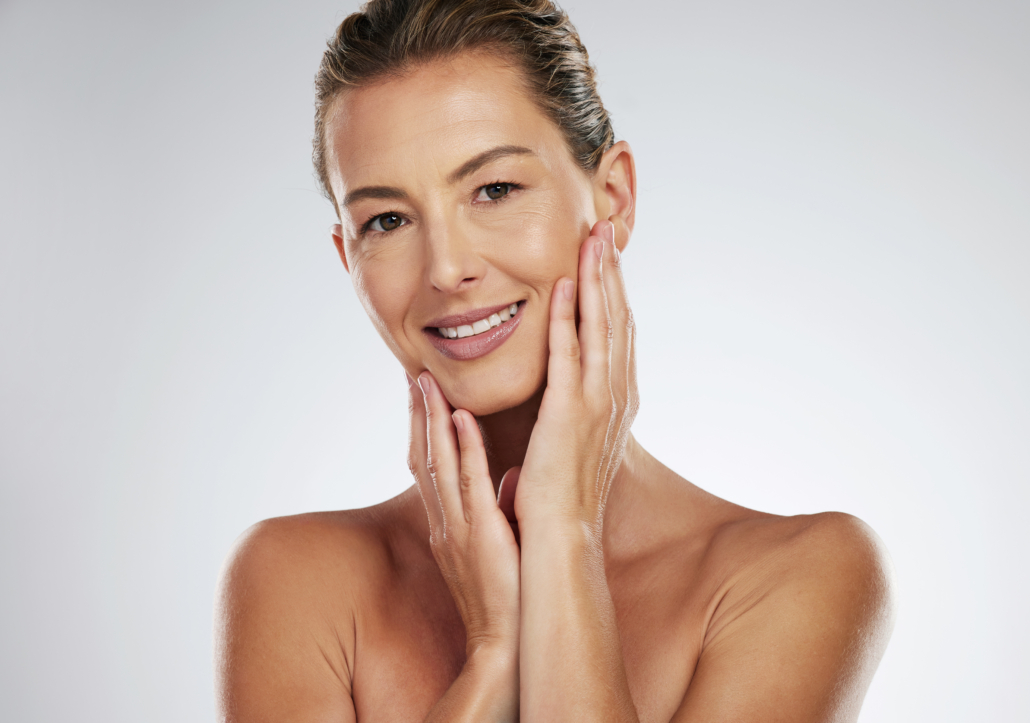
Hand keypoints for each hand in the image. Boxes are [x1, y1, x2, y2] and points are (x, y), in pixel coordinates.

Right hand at [407, 372, 521, 658]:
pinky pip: (469, 482)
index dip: (423, 432)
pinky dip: (464, 447)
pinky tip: (461, 418)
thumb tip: (509, 479)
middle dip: (418, 417)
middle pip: (423, 458)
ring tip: (427, 383)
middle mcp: (443, 521)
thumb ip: (498, 509)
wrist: (503, 641)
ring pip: (438, 463)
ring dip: (431, 421)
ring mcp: (457, 526)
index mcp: (446, 524)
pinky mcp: (479, 532)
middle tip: (414, 376)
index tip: (422, 398)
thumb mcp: (495, 545)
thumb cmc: (504, 595)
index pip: (428, 469)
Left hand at [513, 220, 638, 532]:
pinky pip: (572, 352)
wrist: (562, 538)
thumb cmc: (562, 495)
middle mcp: (616, 396)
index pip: (618, 332)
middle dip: (612, 272)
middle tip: (606, 228)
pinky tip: (567, 283)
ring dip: (599, 279)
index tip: (606, 254)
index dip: (614, 290)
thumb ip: (574, 408)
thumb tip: (567, 390)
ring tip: (595, 238)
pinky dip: (572, 315)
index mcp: (615, 400)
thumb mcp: (575, 441)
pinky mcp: (571, 412)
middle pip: (618, 319)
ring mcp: (598, 403)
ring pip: (603, 326)